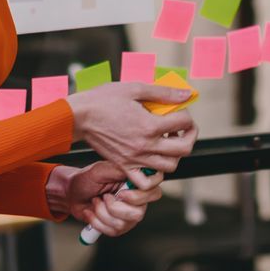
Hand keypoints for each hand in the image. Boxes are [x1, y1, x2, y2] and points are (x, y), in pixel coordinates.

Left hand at [63, 161, 161, 238]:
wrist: (73, 193)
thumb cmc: (88, 179)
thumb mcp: (101, 170)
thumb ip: (119, 170)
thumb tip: (135, 172)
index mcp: (137, 183)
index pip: (154, 192)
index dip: (138, 197)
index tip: (121, 193)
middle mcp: (137, 200)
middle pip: (138, 213)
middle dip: (114, 208)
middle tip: (104, 197)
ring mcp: (129, 215)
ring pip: (122, 224)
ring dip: (102, 213)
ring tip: (96, 202)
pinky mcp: (119, 227)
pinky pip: (113, 231)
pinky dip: (97, 222)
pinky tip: (92, 212)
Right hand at [67, 81, 196, 173]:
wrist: (79, 116)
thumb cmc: (104, 100)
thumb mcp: (135, 89)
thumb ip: (164, 93)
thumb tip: (187, 95)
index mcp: (150, 125)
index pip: (184, 122)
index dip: (187, 114)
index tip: (181, 111)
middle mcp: (145, 145)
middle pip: (183, 149)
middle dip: (189, 136)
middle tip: (184, 128)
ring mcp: (135, 158)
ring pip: (170, 166)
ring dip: (175, 154)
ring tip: (168, 141)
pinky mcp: (125, 166)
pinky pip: (145, 182)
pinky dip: (154, 176)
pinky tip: (153, 160)